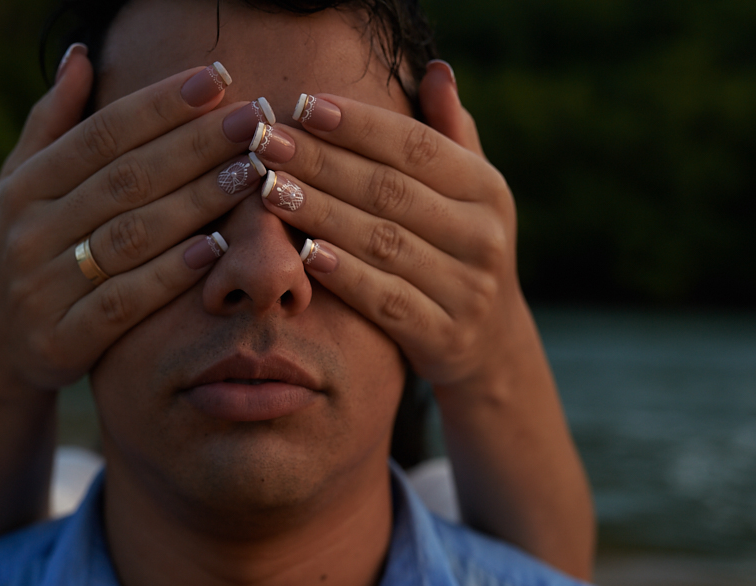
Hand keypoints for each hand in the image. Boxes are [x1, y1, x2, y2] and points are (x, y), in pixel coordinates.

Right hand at [0, 50, 257, 395]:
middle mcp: (28, 232)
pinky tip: (216, 247)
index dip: (160, 105)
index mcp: (23, 187)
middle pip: (125, 180)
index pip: (101, 134)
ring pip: (132, 236)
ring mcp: (42, 287)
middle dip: (195, 146)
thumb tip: (82, 56)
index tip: (215, 80)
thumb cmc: (30, 249)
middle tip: (253, 123)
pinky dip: (171, 273)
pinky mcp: (62, 338)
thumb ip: (53, 124)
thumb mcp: (23, 186)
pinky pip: (126, 301)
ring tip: (250, 174)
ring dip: (197, 202)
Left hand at [251, 61, 526, 391]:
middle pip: (390, 191)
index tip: (304, 104)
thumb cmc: (459, 251)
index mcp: (486, 190)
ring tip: (270, 189)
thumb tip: (435, 70)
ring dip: (321, 213)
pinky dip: (345, 275)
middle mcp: (482, 236)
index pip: (416, 146)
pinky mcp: (442, 336)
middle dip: (322, 163)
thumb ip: (449, 135)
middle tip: (266, 142)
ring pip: (382, 242)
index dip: (359, 124)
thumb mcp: (469, 194)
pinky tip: (304, 253)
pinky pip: (386, 300)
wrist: (489, 346)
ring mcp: (465, 289)